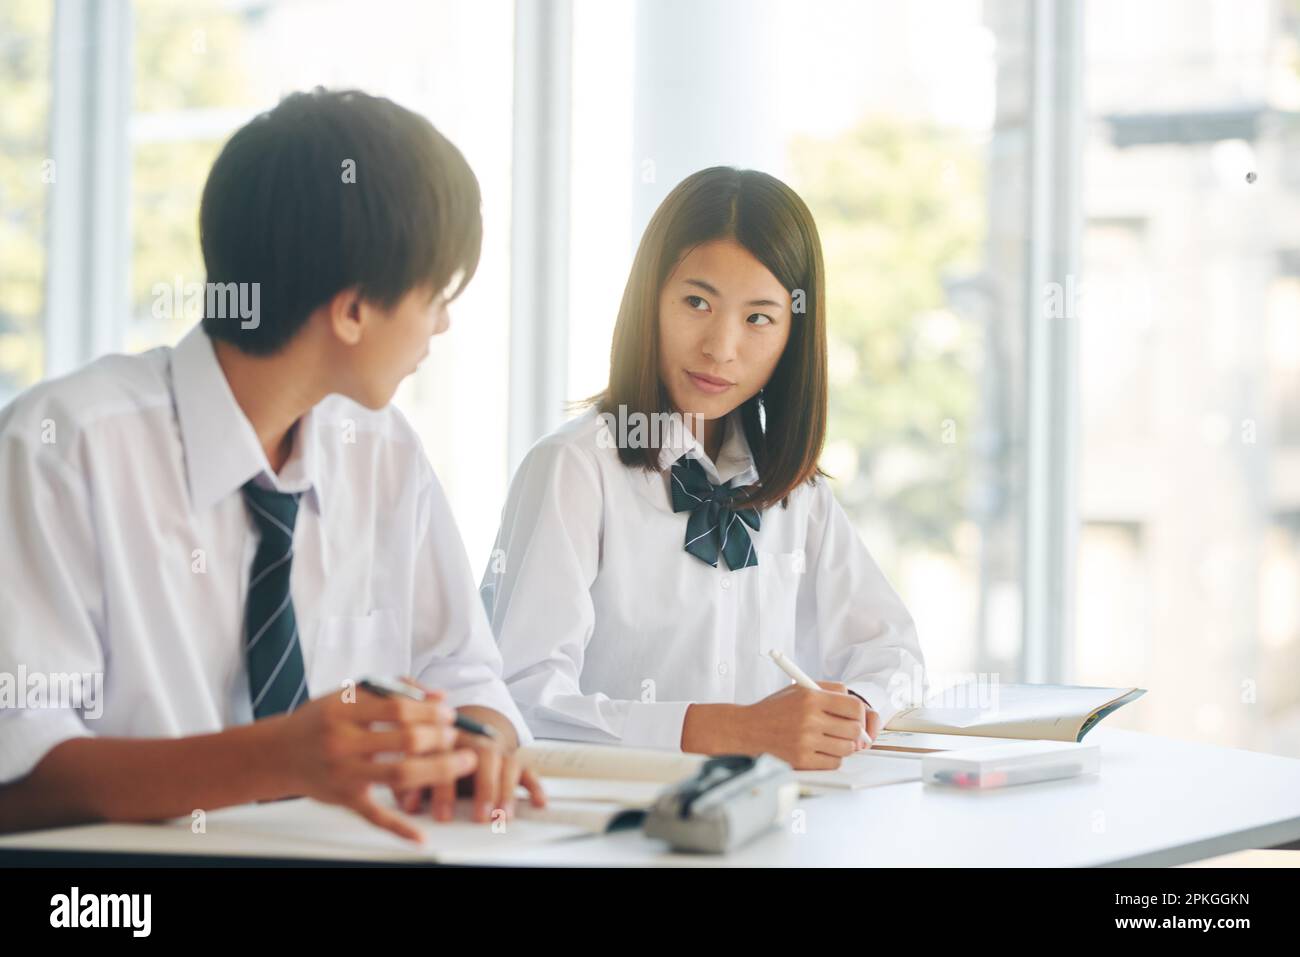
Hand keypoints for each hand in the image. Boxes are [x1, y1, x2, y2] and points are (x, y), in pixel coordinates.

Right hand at [275, 684, 475, 841]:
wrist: (278, 753)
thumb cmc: (321, 720)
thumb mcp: (350, 695)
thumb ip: (394, 689)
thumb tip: (440, 696)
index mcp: (344, 711)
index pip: (397, 708)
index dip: (428, 710)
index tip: (448, 713)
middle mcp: (342, 742)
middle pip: (403, 740)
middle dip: (438, 738)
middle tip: (456, 736)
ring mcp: (344, 773)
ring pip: (398, 775)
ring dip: (437, 769)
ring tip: (462, 762)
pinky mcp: (344, 799)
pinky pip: (374, 816)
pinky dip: (399, 828)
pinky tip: (421, 834)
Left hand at [390, 689, 545, 824]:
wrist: (466, 729)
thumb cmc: (438, 754)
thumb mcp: (419, 762)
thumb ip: (410, 780)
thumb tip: (405, 804)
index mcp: (447, 739)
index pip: (447, 758)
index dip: (441, 786)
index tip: (438, 814)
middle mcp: (474, 743)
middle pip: (482, 758)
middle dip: (482, 788)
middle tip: (478, 816)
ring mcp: (495, 751)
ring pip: (505, 763)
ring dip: (504, 790)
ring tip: (501, 815)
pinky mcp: (512, 761)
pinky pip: (527, 770)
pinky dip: (535, 786)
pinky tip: (538, 801)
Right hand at [738, 681, 868, 769]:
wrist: (747, 729)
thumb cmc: (775, 709)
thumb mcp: (799, 689)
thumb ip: (829, 690)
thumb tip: (857, 707)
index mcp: (811, 697)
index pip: (854, 706)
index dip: (859, 714)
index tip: (855, 718)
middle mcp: (809, 719)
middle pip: (854, 729)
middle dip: (853, 731)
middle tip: (845, 731)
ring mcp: (805, 741)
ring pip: (846, 748)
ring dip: (842, 746)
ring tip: (829, 740)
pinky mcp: (802, 760)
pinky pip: (834, 763)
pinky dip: (832, 758)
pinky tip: (820, 751)